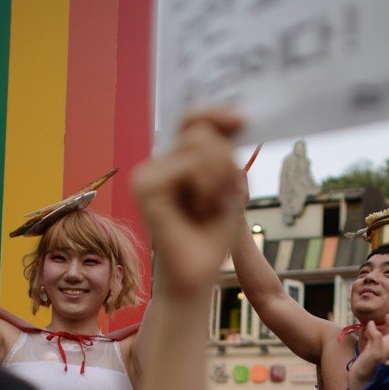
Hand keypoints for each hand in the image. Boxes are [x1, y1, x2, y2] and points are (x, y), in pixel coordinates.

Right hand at [132, 110, 245, 298]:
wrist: (196, 276)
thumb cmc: (211, 237)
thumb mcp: (228, 187)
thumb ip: (226, 154)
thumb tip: (236, 119)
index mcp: (173, 162)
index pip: (192, 120)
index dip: (216, 114)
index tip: (242, 120)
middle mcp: (156, 164)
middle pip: (201, 130)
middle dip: (226, 159)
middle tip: (223, 194)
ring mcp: (147, 174)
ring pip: (199, 143)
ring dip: (218, 176)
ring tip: (208, 206)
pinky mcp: (146, 186)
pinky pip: (191, 165)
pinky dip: (206, 187)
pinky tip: (198, 210)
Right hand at [347, 306, 388, 389]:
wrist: (360, 382)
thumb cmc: (368, 370)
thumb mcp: (374, 353)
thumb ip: (375, 337)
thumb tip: (371, 323)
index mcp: (388, 345)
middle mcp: (384, 345)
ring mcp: (376, 348)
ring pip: (383, 334)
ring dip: (384, 324)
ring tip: (383, 315)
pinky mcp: (368, 352)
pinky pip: (372, 338)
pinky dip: (372, 330)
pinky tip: (368, 327)